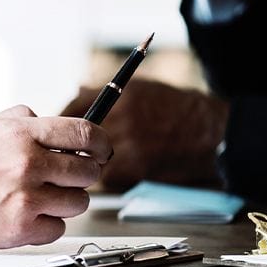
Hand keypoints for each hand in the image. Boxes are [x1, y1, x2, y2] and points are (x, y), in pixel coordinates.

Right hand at [0, 105, 110, 248]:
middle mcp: (28, 163)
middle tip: (65, 178)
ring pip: (78, 202)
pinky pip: (57, 228)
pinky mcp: (19, 230)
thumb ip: (14, 121)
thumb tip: (40, 117)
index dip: (101, 143)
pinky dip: (45, 225)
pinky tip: (22, 216)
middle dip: (81, 175)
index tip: (102, 150)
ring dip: (63, 201)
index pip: (85, 133)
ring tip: (36, 198)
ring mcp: (26, 198)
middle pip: (88, 171)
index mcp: (20, 133)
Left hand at [61, 80, 228, 190]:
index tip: (55, 131)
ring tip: (104, 159)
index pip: (71, 109)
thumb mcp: (141, 88)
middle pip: (75, 139)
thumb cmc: (177, 109)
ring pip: (89, 161)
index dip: (60, 123)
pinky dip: (112, 176)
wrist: (211, 135)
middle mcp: (122, 121)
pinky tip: (127, 167)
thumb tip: (76, 92)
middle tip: (69, 152)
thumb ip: (106, 92)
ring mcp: (129, 146)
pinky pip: (109, 177)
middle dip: (69, 148)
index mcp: (120, 98)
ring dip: (89, 164)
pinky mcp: (136, 170)